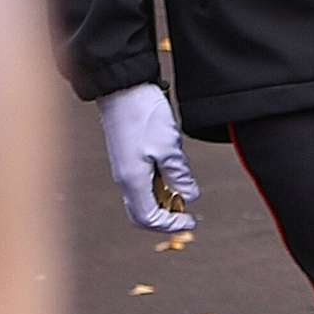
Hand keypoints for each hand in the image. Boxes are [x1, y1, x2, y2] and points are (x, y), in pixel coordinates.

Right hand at [97, 83, 198, 235]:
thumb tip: (188, 195)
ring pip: (143, 197)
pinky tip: (172, 171)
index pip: (148, 218)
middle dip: (166, 216)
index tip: (190, 221)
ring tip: (182, 187)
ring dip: (164, 198)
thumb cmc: (142, 115)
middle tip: (185, 212)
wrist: (123, 90)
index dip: (171, 224)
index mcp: (133, 181)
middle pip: (142, 213)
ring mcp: (124, 168)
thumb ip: (179, 175)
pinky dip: (159, 184)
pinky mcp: (127, 157)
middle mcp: (125, 179)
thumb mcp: (170, 148)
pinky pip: (142, 182)